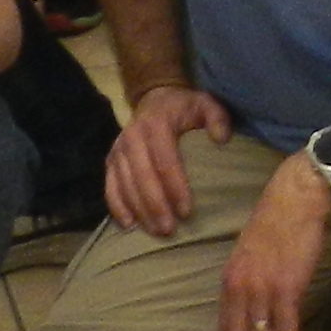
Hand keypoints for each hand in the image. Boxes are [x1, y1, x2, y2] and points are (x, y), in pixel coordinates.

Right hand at [107, 84, 227, 236]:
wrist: (154, 99)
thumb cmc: (184, 108)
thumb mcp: (205, 105)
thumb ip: (217, 118)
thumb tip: (221, 139)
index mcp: (156, 123)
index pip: (164, 159)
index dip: (175, 186)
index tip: (187, 211)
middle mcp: (132, 136)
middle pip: (142, 176)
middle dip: (155, 205)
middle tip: (170, 229)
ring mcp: (118, 149)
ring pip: (125, 185)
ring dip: (139, 211)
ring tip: (156, 232)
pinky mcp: (110, 161)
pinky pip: (110, 187)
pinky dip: (117, 207)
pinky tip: (129, 225)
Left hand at [218, 151, 330, 330]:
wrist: (295, 201)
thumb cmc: (277, 226)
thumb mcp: (250, 256)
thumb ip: (247, 283)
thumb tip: (252, 309)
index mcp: (229, 282)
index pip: (225, 330)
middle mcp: (240, 289)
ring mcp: (262, 289)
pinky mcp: (286, 287)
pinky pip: (286, 328)